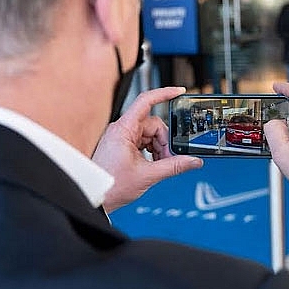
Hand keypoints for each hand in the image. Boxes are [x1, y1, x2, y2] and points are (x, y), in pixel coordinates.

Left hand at [93, 87, 202, 211]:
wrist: (96, 197)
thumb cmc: (110, 185)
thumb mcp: (148, 175)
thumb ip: (173, 166)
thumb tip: (192, 161)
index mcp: (124, 129)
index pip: (146, 101)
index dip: (164, 93)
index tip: (179, 91)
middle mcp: (122, 129)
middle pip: (154, 124)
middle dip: (164, 141)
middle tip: (168, 159)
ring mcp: (122, 137)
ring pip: (150, 134)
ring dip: (159, 148)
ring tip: (159, 164)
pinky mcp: (123, 146)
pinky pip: (143, 142)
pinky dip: (152, 151)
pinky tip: (153, 164)